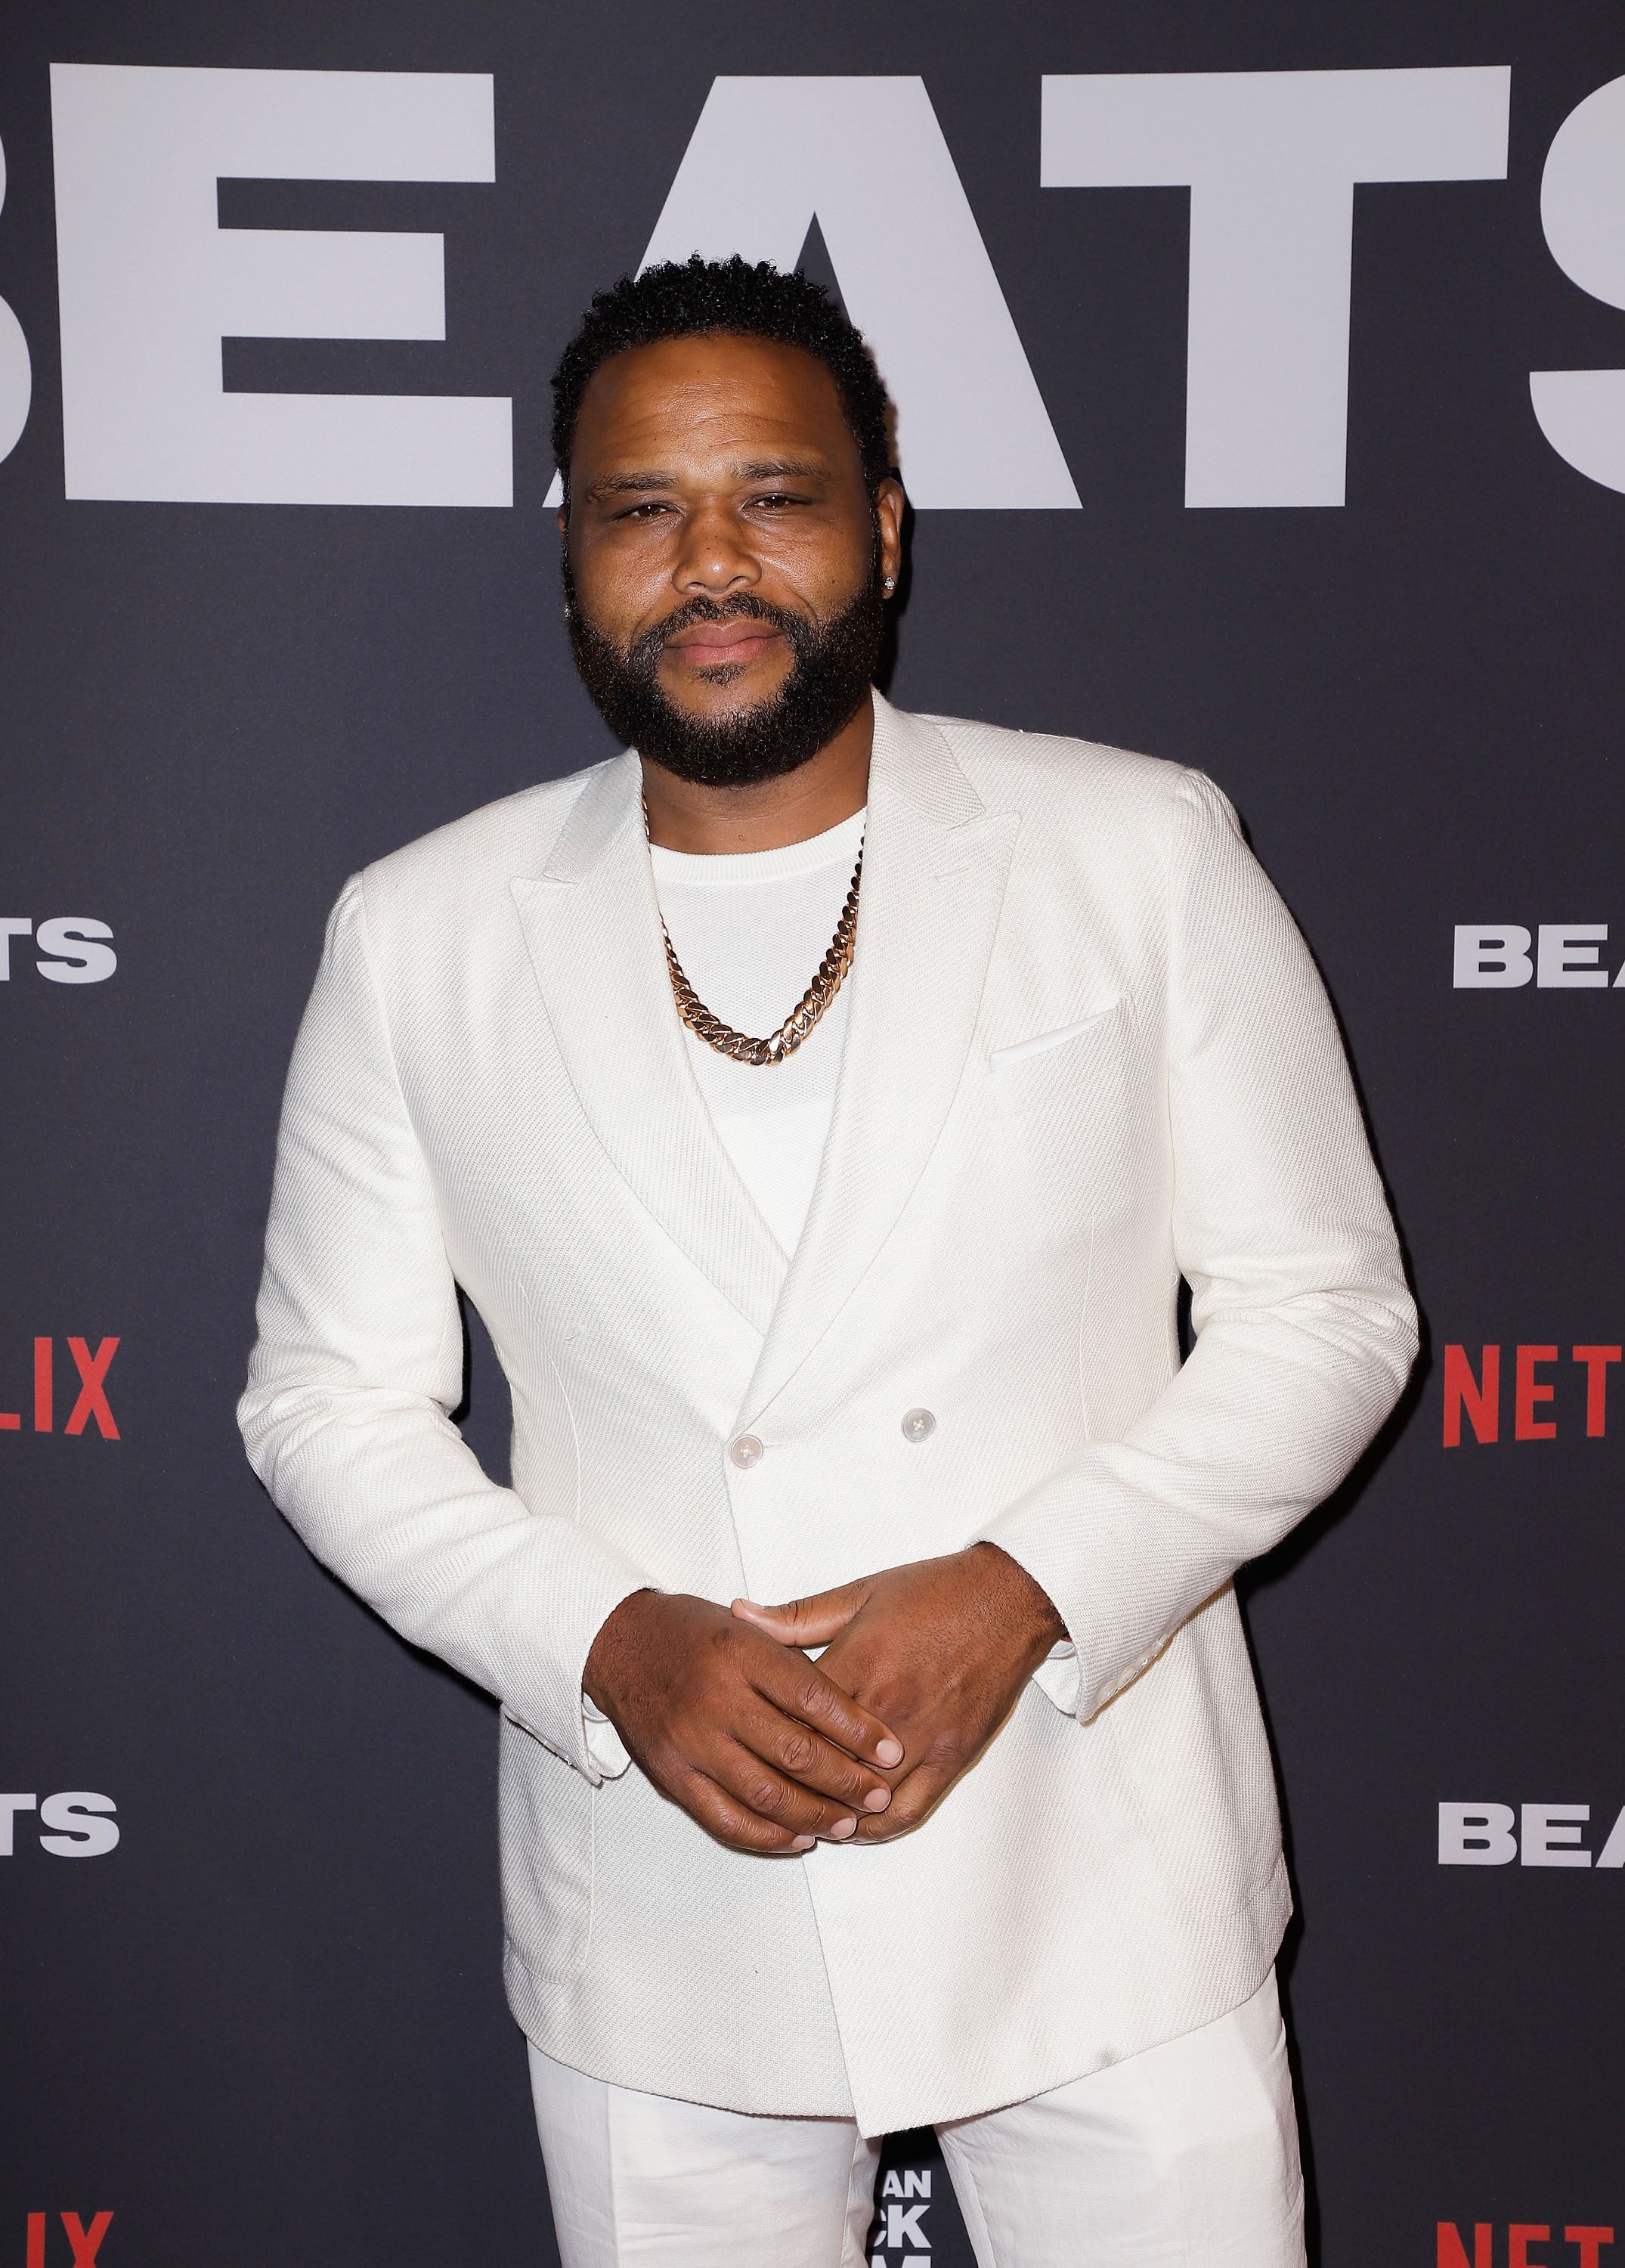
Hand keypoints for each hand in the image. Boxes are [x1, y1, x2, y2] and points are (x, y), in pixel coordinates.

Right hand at [583, 1590, 903, 1855]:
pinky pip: (725, 1819)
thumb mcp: (747, 1625)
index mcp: (740, 1651)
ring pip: (765, 1793)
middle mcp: (715, 1698)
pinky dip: (767, 1835)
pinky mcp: (672, 1776)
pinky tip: (799, 1837)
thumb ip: (797, 1653)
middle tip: (878, 1795)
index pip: (813, 1697)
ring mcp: (690, 1742)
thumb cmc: (693, 1632)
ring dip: (814, 1815)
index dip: (858, 1729)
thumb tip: (855, 1695)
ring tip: (848, 1822)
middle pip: (794, 1752)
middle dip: (845, 1780)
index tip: (891, 1750)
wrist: (619, 1644)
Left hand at [730, 1546, 1065, 1842]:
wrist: (1008, 1600)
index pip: (796, 1718)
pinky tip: (857, 1827)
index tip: (746, 1746)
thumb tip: (741, 1615)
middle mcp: (889, 1706)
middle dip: (791, 1785)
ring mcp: (924, 1737)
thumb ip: (797, 1615)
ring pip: (864, 1797)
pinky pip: (910, 1809)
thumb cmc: (936, 1592)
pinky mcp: (953, 1757)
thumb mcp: (860, 1592)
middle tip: (765, 1793)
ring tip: (804, 1818)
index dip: (766, 1736)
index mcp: (860, 1662)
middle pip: (825, 1765)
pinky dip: (879, 1827)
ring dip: (831, 1813)